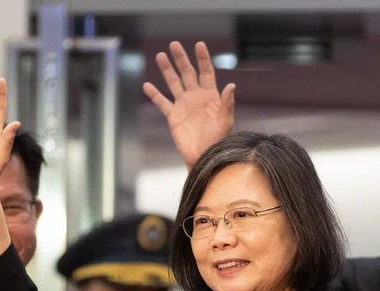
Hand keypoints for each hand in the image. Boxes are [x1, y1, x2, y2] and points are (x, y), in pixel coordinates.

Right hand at [143, 41, 234, 168]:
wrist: (204, 156)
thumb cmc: (218, 140)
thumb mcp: (226, 121)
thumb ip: (227, 103)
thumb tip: (231, 85)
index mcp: (210, 95)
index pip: (206, 72)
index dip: (203, 58)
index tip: (199, 45)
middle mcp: (196, 97)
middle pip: (187, 73)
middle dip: (181, 59)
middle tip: (174, 44)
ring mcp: (183, 105)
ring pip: (173, 83)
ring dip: (167, 70)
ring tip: (160, 56)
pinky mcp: (173, 116)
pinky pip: (162, 103)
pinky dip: (154, 94)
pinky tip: (147, 85)